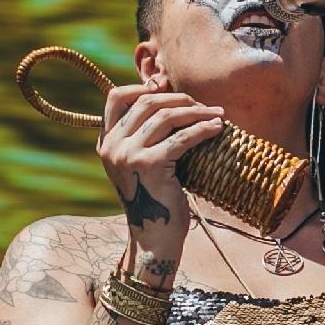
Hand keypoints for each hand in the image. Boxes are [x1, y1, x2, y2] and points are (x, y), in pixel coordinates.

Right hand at [96, 73, 222, 246]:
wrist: (154, 238)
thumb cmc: (155, 199)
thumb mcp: (141, 163)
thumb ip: (146, 134)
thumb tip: (167, 96)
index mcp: (107, 143)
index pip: (116, 97)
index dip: (143, 87)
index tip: (168, 88)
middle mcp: (113, 146)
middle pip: (146, 102)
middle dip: (178, 99)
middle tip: (202, 106)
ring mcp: (128, 155)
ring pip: (165, 116)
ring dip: (196, 112)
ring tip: (216, 115)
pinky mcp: (150, 165)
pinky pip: (182, 137)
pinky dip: (203, 129)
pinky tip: (217, 129)